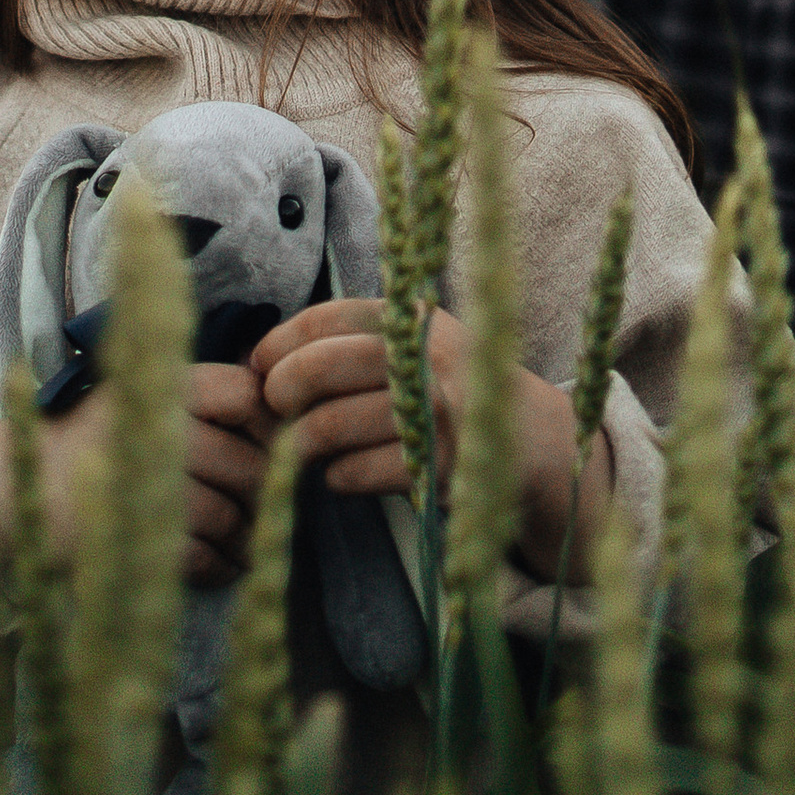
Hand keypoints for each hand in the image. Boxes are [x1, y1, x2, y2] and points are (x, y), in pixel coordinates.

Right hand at [0, 361, 280, 617]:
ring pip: (230, 515)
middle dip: (260, 493)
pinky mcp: (130, 536)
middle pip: (248, 463)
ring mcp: (142, 483)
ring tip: (243, 542)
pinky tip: (218, 565)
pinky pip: (204, 557)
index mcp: (164, 383)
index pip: (248, 395)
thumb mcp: (141, 396)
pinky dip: (220, 567)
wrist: (15, 488)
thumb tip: (283, 411)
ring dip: (245, 537)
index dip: (269, 425)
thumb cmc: (97, 441)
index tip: (268, 447)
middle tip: (260, 506)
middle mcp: (156, 426)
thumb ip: (204, 400)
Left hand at [249, 296, 609, 576]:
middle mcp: (428, 356)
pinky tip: (340, 474)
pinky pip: (360, 472)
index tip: (258, 364)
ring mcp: (439, 412)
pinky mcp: (441, 466)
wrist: (535, 443)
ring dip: (302, 442)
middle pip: (324, 366)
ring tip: (298, 449)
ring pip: (334, 424)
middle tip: (274, 408)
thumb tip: (263, 357)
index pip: (329, 317)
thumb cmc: (453, 393)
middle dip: (282, 389)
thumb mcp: (416, 347)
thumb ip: (356, 344)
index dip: (281, 340)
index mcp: (415, 319)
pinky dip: (337, 476)